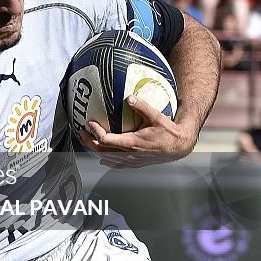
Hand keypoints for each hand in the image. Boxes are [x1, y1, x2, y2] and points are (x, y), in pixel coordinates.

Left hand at [78, 95, 196, 167]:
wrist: (179, 147)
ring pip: (107, 158)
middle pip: (101, 151)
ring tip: (86, 141)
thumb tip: (129, 97)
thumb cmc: (169, 131)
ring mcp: (131, 161)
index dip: (95, 133)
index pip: (106, 140)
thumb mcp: (156, 117)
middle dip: (88, 142)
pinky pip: (116, 164)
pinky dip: (106, 159)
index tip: (89, 123)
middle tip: (80, 132)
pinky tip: (101, 157)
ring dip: (95, 150)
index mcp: (132, 143)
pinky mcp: (134, 164)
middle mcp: (129, 154)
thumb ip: (142, 106)